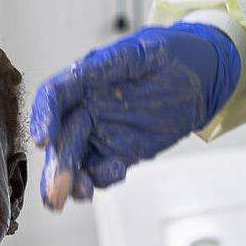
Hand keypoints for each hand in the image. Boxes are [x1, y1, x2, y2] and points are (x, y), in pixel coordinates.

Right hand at [32, 22, 239, 208]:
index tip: (43, 139)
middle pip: (60, 139)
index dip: (43, 117)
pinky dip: (102, 178)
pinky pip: (101, 171)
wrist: (202, 76)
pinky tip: (116, 172)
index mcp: (85, 79)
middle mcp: (86, 108)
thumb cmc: (172, 54)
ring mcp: (101, 133)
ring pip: (75, 162)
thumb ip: (110, 63)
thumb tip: (79, 71)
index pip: (54, 97)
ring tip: (82, 194)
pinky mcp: (119, 152)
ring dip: (72, 181)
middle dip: (57, 165)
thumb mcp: (143, 51)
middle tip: (56, 191)